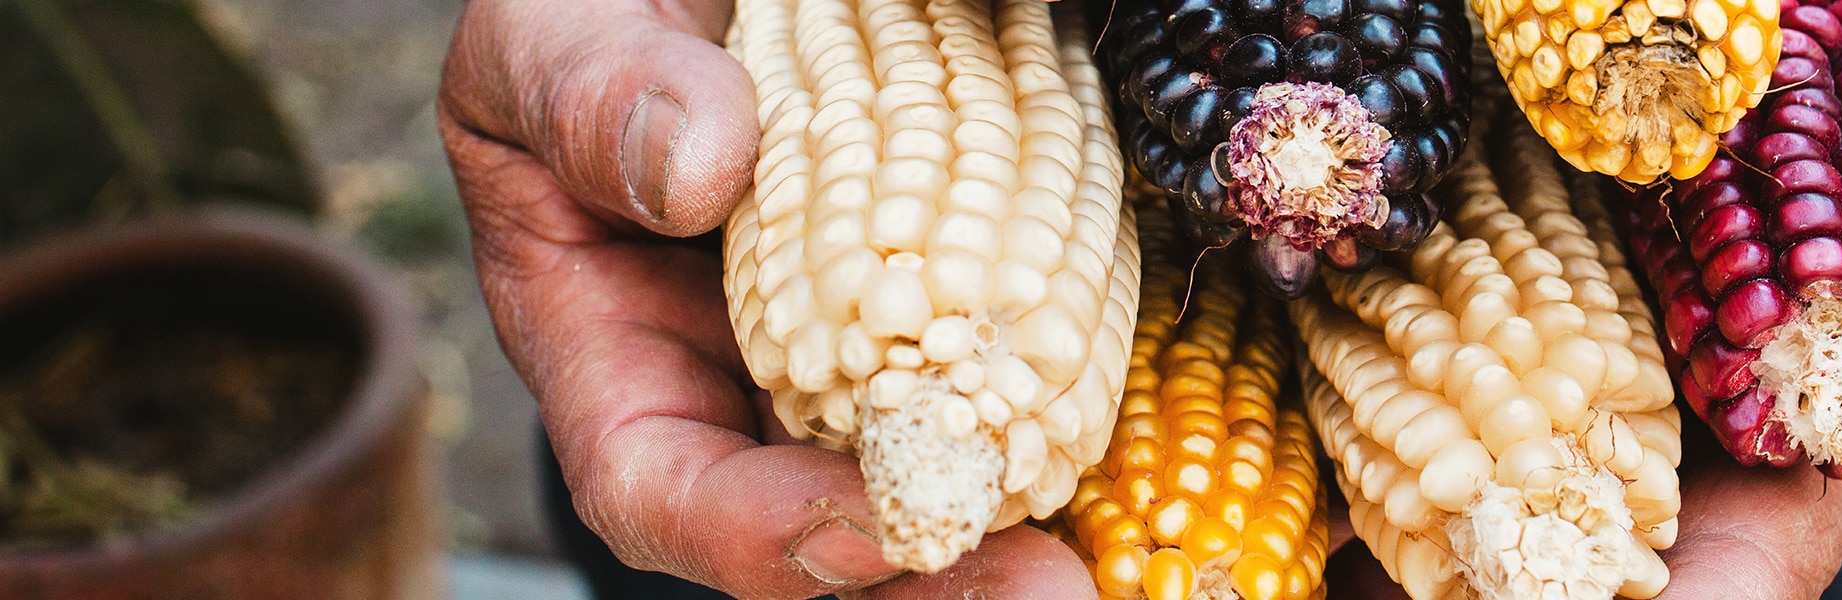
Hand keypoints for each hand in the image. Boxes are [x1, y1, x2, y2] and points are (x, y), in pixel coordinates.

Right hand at [435, 1, 1092, 597]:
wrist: (710, 2)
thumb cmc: (592, 25)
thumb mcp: (560, 37)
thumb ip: (597, 97)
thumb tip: (695, 171)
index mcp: (609, 349)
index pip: (660, 487)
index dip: (756, 534)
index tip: (869, 525)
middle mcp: (733, 390)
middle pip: (822, 529)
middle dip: (927, 576)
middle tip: (1042, 590)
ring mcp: (843, 369)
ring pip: (923, 479)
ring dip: (1010, 530)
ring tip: (1094, 567)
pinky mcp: (938, 321)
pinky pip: (996, 387)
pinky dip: (1058, 418)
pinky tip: (1133, 433)